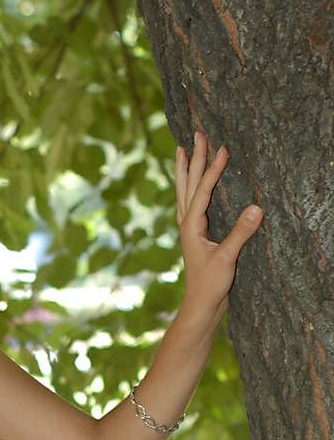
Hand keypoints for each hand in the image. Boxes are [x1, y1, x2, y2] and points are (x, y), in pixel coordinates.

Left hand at [175, 130, 263, 326]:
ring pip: (184, 191)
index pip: (202, 191)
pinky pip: (190, 202)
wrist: (200, 305)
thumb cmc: (210, 284)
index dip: (213, 169)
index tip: (222, 148)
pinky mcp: (195, 235)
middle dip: (192, 158)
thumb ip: (240, 233)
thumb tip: (257, 208)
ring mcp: (189, 229)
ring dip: (184, 170)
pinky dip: (190, 187)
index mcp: (192, 226)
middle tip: (195, 134)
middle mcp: (186, 224)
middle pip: (188, 184)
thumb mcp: (227, 258)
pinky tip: (191, 184)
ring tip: (181, 150)